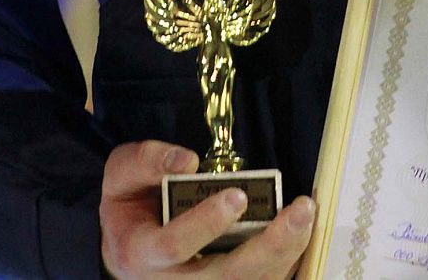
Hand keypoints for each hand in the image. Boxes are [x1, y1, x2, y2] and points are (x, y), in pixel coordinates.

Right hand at [99, 140, 315, 277]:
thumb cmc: (130, 207)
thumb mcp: (120, 177)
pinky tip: (301, 234)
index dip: (205, 223)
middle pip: (226, 277)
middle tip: (297, 212)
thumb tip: (185, 160)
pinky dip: (286, 263)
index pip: (174, 245)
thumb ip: (146, 162)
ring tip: (306, 215)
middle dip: (267, 247)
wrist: (130, 248)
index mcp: (142, 253)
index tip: (236, 195)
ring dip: (285, 254)